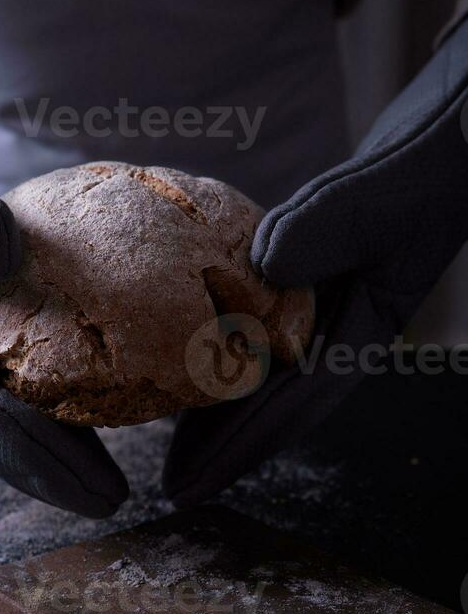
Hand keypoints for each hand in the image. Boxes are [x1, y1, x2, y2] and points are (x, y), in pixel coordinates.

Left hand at [164, 16, 467, 506]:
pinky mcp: (313, 267)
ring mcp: (328, 298)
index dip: (244, 447)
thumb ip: (329, 226)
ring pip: (268, 365)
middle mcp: (343, 321)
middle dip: (226, 443)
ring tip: (174, 437)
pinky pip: (262, 321)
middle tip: (174, 483)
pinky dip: (228, 342)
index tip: (196, 485)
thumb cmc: (438, 161)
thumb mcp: (387, 194)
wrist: (458, 128)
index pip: (297, 403)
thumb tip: (263, 266)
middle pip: (277, 397)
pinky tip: (193, 350)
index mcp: (366, 324)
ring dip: (224, 402)